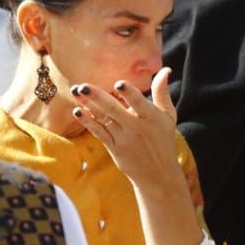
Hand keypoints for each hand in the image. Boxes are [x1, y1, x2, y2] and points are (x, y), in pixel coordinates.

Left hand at [69, 68, 187, 194]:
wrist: (157, 174)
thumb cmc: (163, 140)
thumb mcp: (168, 116)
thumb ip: (162, 92)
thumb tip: (165, 69)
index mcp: (151, 117)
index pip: (139, 103)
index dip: (129, 94)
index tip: (119, 84)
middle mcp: (137, 128)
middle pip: (114, 110)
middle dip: (97, 97)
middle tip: (82, 86)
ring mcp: (124, 139)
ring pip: (103, 119)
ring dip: (88, 105)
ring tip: (76, 91)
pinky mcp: (114, 148)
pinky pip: (99, 133)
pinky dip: (88, 122)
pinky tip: (78, 111)